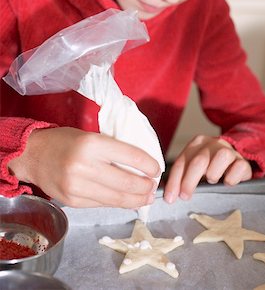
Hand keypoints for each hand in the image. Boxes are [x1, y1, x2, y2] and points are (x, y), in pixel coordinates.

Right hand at [8, 127, 159, 207]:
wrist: (32, 155)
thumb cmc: (64, 141)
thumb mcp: (90, 136)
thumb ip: (113, 150)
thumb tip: (141, 166)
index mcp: (92, 144)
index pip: (130, 156)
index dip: (148, 165)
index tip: (156, 169)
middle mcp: (85, 166)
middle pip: (127, 182)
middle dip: (146, 187)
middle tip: (153, 186)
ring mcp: (77, 187)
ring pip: (117, 198)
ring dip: (136, 199)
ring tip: (146, 197)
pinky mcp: (73, 201)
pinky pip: (102, 204)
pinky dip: (118, 203)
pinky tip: (127, 201)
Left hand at [164, 135, 251, 202]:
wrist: (236, 159)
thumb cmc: (211, 166)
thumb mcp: (196, 168)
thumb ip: (183, 176)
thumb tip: (169, 195)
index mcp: (197, 143)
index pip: (182, 161)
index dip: (174, 181)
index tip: (170, 198)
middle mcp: (213, 143)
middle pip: (199, 160)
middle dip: (189, 181)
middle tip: (185, 197)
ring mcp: (230, 150)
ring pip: (222, 156)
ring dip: (213, 173)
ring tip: (211, 181)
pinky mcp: (243, 160)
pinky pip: (239, 167)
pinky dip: (232, 177)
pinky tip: (227, 183)